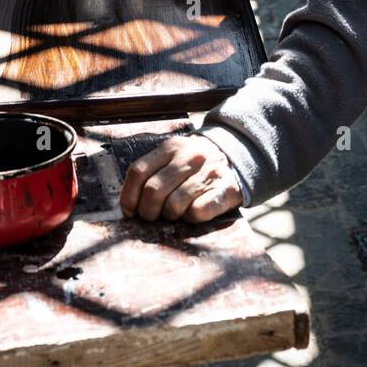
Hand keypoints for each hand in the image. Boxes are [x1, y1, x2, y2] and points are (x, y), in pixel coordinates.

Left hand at [120, 134, 242, 222]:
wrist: (238, 158)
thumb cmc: (195, 166)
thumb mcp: (173, 158)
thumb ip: (152, 173)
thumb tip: (128, 205)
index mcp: (171, 147)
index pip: (138, 172)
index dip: (129, 196)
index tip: (130, 211)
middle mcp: (189, 156)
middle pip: (153, 191)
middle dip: (148, 212)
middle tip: (153, 217)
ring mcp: (208, 172)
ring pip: (174, 204)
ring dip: (171, 216)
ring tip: (176, 213)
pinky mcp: (225, 189)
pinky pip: (197, 212)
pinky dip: (191, 218)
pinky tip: (193, 212)